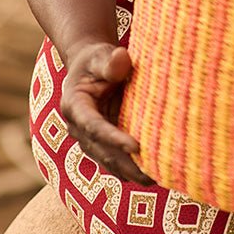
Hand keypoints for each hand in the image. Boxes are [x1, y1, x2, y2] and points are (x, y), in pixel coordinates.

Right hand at [60, 42, 154, 184]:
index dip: (113, 138)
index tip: (136, 147)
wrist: (90, 68)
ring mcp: (89, 139)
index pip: (94, 126)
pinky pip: (115, 160)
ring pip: (109, 161)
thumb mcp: (100, 55)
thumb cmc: (97, 59)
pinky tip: (153, 175)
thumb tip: (121, 59)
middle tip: (153, 175)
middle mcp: (79, 129)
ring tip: (158, 178)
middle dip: (126, 165)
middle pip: (102, 151)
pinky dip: (131, 169)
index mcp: (74, 106)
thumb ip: (109, 61)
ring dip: (131, 173)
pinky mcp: (101, 143)